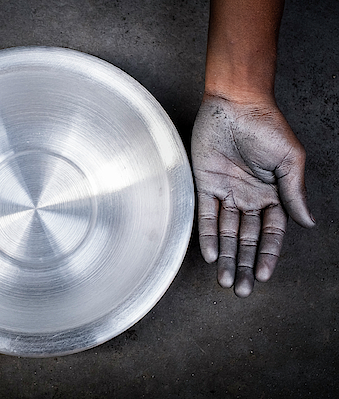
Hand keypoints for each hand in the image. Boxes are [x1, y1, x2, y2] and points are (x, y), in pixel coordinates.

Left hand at [191, 94, 314, 296]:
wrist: (235, 104)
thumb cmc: (267, 128)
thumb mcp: (290, 161)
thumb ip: (294, 193)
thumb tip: (309, 224)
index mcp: (272, 195)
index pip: (270, 233)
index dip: (267, 254)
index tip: (262, 276)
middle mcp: (248, 198)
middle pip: (246, 239)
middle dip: (243, 264)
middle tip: (239, 290)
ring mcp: (226, 193)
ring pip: (226, 233)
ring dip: (225, 257)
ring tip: (224, 281)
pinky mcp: (204, 185)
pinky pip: (205, 215)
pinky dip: (207, 236)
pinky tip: (209, 255)